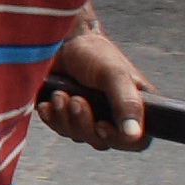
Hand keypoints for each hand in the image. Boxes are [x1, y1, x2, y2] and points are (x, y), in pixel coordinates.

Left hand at [37, 29, 150, 151]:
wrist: (61, 42)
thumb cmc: (93, 52)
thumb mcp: (114, 74)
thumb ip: (127, 103)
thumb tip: (135, 134)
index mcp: (133, 106)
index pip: (136, 141)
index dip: (119, 140)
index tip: (101, 126)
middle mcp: (113, 115)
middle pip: (102, 142)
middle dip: (84, 123)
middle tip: (75, 100)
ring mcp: (89, 117)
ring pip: (79, 136)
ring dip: (66, 117)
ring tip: (61, 94)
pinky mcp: (66, 115)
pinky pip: (60, 129)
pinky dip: (52, 117)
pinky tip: (48, 103)